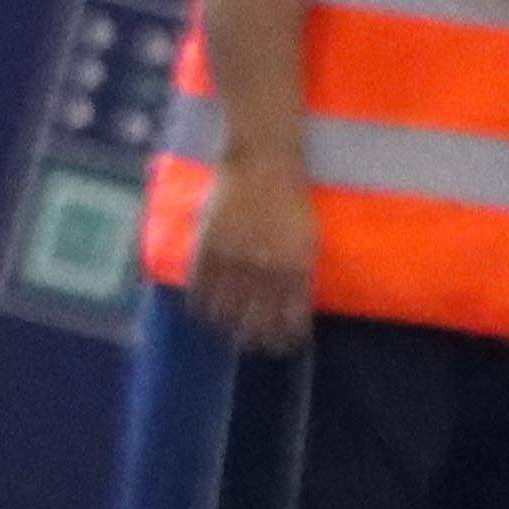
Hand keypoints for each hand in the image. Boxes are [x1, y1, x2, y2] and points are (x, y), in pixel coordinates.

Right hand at [188, 158, 318, 350]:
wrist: (262, 163)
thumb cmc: (291, 200)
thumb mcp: (307, 239)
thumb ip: (299, 272)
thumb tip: (293, 304)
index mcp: (295, 267)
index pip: (290, 315)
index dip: (286, 335)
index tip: (283, 345)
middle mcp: (265, 267)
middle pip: (257, 318)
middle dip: (257, 337)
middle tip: (254, 345)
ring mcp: (234, 257)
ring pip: (227, 306)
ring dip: (227, 325)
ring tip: (228, 333)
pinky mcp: (208, 245)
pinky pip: (200, 284)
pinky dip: (200, 302)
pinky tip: (202, 312)